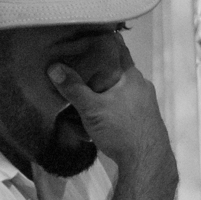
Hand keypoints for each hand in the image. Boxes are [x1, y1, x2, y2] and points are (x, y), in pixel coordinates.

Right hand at [48, 43, 174, 176]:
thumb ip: (73, 88)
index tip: (83, 37)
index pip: (117, 48)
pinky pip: (123, 106)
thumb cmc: (121, 130)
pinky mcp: (143, 119)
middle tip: (75, 66)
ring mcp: (145, 103)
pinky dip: (110, 107)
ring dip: (103, 91)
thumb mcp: (92, 109)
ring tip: (82, 92)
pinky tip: (96, 116)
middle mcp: (141, 86)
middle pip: (116, 70)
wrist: (147, 162)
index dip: (100, 40)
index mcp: (131, 76)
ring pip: (119, 90)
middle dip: (97, 70)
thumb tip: (53, 67)